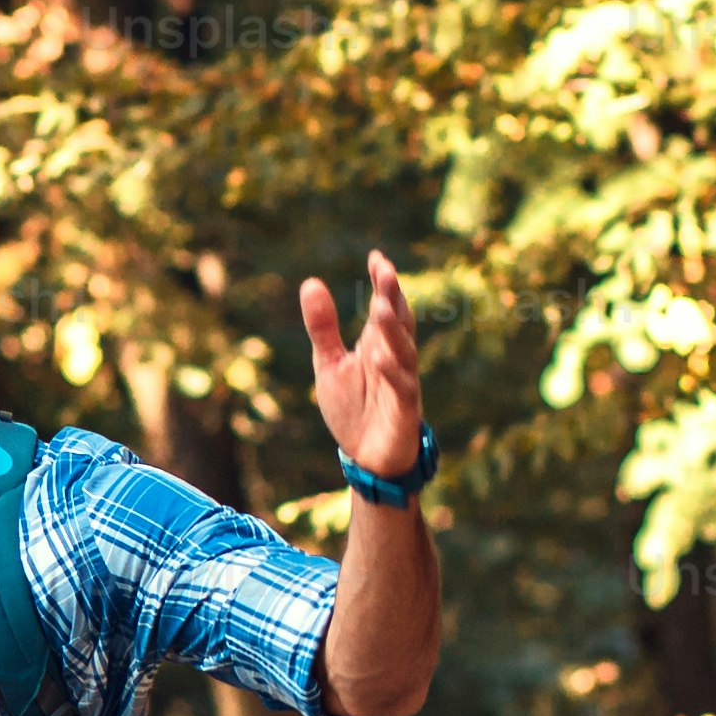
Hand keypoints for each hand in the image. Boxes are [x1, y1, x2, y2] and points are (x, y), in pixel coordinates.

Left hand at [304, 251, 425, 477]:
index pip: (384, 306)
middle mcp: (395, 358)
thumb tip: (311, 282)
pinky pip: (402, 388)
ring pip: (403, 351)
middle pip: (397, 322)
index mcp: (378, 343)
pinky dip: (392, 373)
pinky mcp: (404, 409)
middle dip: (393, 298)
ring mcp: (402, 382)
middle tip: (385, 271)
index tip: (376, 258)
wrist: (366, 457)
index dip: (383, 283)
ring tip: (380, 308)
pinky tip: (379, 357)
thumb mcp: (330, 364)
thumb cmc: (353, 407)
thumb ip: (323, 327)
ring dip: (392, 330)